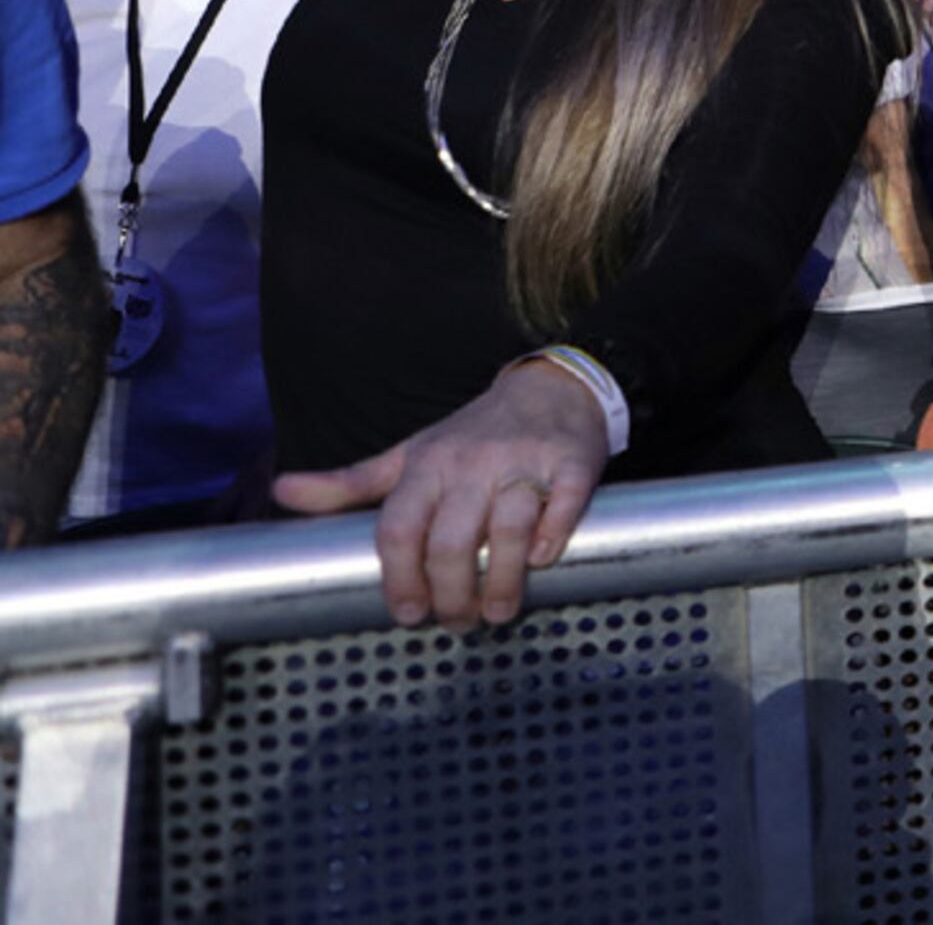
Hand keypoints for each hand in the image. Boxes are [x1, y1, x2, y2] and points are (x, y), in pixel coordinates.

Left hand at [271, 359, 608, 629]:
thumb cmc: (473, 435)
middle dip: (451, 594)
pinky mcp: (573, 462)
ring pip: (510, 529)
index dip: (399, 578)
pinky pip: (563, 506)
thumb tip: (280, 492)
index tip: (407, 613)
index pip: (399, 528)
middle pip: (452, 541)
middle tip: (457, 622)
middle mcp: (473, 463)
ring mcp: (525, 461)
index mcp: (427, 464)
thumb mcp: (410, 455)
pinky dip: (552, 538)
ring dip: (502, 582)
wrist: (552, 388)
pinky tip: (543, 562)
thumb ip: (349, 484)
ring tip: (497, 612)